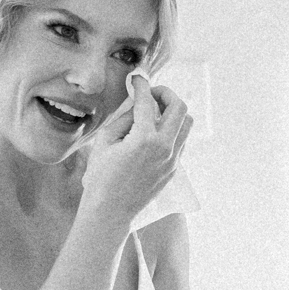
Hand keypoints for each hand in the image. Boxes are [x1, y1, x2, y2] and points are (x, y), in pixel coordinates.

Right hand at [80, 72, 190, 220]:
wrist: (111, 211)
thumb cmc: (101, 177)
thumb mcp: (105, 142)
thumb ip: (123, 119)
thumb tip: (135, 103)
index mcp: (144, 139)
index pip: (147, 102)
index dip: (142, 86)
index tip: (138, 78)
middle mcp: (165, 148)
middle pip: (180, 108)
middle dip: (166, 94)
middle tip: (152, 94)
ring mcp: (173, 160)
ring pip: (187, 124)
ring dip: (173, 112)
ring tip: (154, 113)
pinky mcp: (175, 169)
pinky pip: (181, 141)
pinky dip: (172, 129)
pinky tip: (155, 132)